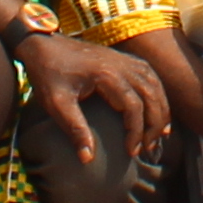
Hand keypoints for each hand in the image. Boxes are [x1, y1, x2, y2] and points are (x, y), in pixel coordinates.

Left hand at [17, 27, 164, 165]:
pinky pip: (149, 75)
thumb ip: (74, 129)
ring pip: (154, 84)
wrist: (42, 43)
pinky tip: (156, 108)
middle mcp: (121, 64)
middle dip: (155, 124)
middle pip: (151, 95)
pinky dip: (157, 93)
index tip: (131, 152)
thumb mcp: (56, 103)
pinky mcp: (122, 58)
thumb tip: (87, 159)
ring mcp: (123, 59)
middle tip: (149, 148)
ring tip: (159, 133)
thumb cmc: (47, 73)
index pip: (134, 106)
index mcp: (107, 75)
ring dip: (161, 109)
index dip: (136, 131)